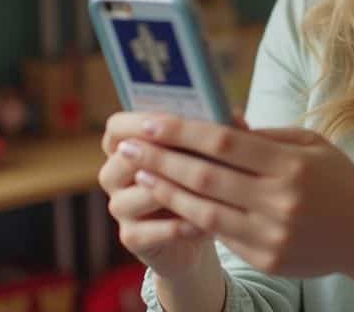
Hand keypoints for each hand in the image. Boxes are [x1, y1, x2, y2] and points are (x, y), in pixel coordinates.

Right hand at [97, 112, 248, 278]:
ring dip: (175, 192)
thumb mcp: (210, 152)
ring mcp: (120, 207)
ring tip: (208, 191)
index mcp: (128, 146)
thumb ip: (217, 132)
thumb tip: (238, 117)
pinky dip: (181, 226)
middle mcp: (115, 175)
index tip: (169, 120)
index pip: (118, 127)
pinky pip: (151, 230)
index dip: (139, 123)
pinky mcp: (132, 237)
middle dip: (161, 155)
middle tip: (195, 154)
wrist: (203, 228)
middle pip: (124, 159)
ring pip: (139, 195)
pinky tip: (205, 224)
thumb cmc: (204, 179)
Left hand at [104, 111, 353, 279]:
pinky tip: (169, 198)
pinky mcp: (267, 258)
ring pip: (204, 210)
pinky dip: (189, 214)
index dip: (183, 131)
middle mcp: (281, 200)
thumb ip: (264, 135)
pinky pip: (219, 234)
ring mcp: (272, 233)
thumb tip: (218, 118)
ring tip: (140, 170)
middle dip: (161, 158)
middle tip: (127, 143)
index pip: (225, 143)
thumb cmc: (337, 180)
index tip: (149, 120)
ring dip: (166, 189)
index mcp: (293, 164)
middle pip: (206, 176)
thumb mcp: (310, 144)